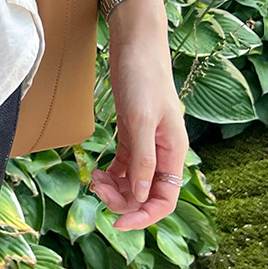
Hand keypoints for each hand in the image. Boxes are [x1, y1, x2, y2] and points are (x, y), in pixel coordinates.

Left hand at [88, 0, 189, 229]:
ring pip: (134, 183)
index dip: (144, 216)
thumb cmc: (142, 77)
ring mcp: (147, 145)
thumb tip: (142, 196)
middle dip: (122, 200)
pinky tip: (95, 173)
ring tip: (93, 180)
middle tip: (96, 188)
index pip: (166, 199)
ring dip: (113, 189)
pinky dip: (110, 176)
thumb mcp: (141, 119)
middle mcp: (163, 153)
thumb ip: (144, 159)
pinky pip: (124, 168)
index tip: (117, 223)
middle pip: (147, 195)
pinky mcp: (132, 136)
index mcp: (174, 152)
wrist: (135, 45)